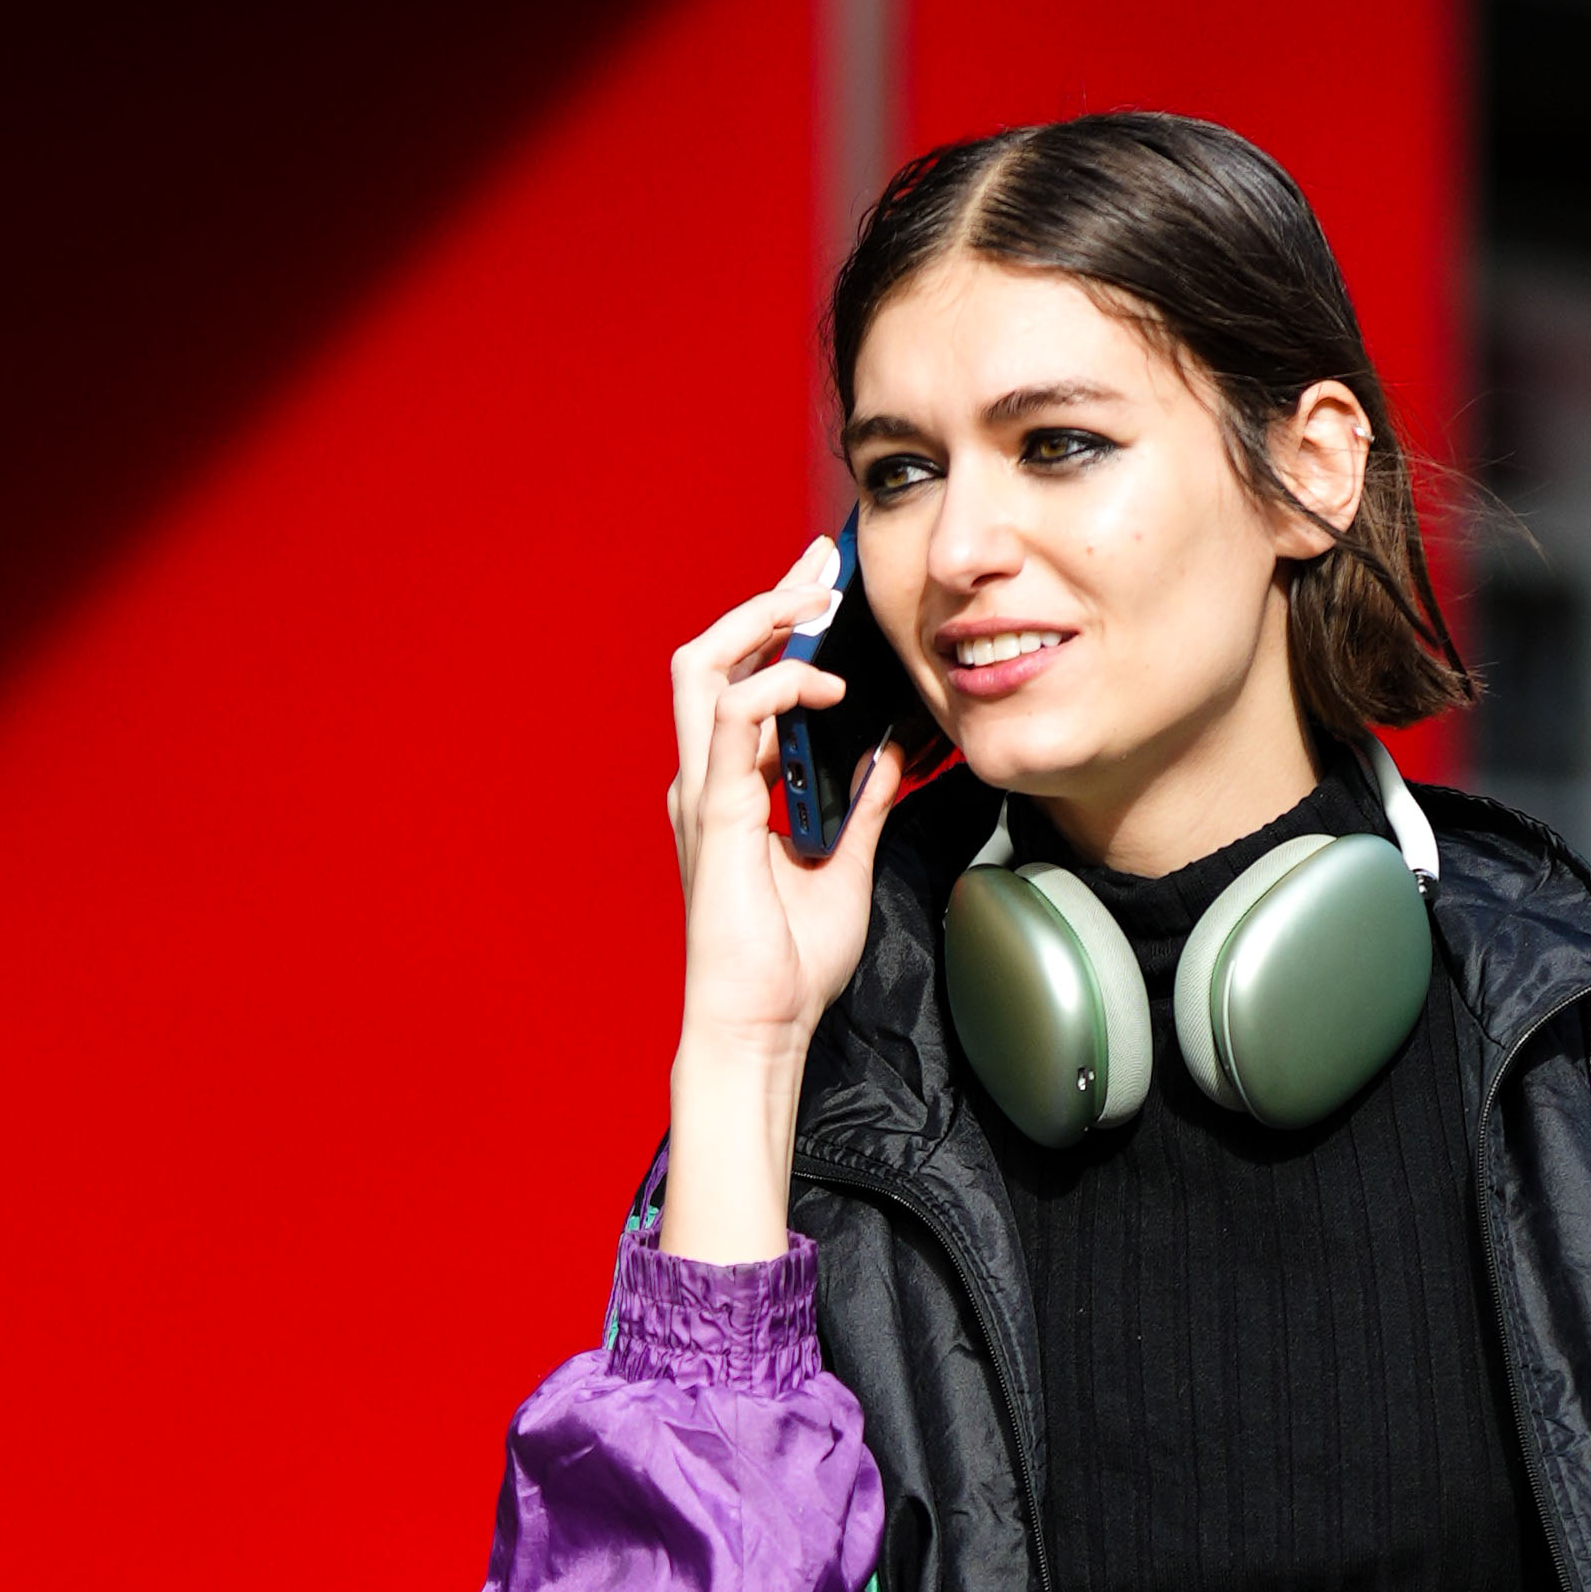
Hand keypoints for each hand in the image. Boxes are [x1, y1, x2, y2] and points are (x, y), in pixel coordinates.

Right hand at [657, 543, 901, 1258]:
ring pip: (705, 666)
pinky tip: (822, 687)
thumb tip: (888, 758)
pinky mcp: (716, 814)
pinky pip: (732, 717)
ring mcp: (703, 793)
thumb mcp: (844, 866)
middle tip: (822, 565)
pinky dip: (776, 687)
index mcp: (730, 787)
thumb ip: (861, 806)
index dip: (780, 623)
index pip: (745, 678)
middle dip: (767, 598)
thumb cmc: (787, 968)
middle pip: (713, 652)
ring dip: (762, 625)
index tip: (825, 585)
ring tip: (816, 605)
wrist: (761, 1026)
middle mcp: (706, 779)